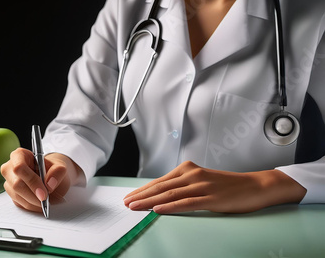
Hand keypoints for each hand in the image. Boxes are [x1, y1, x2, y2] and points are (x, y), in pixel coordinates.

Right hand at [1, 148, 82, 212]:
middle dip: (33, 195)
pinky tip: (41, 203)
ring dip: (34, 202)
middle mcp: (10, 168)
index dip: (32, 181)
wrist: (51, 177)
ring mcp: (9, 182)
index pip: (19, 167)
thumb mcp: (60, 167)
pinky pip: (19, 203)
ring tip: (47, 201)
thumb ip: (58, 172)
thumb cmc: (53, 169)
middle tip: (46, 199)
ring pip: (17, 196)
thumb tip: (49, 183)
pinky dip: (32, 206)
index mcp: (20, 155)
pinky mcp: (11, 194)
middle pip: (16, 184)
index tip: (44, 193)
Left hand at [123, 161, 305, 213]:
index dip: (142, 190)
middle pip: (160, 187)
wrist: (255, 186)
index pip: (159, 181)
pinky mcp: (211, 198)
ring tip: (135, 207)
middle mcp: (192, 175)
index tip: (129, 197)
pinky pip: (186, 203)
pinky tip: (158, 210)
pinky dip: (170, 207)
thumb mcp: (201, 181)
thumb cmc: (227, 186)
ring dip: (149, 202)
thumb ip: (183, 185)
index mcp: (188, 169)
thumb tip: (162, 196)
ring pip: (169, 194)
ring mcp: (201, 186)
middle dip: (140, 196)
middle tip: (126, 203)